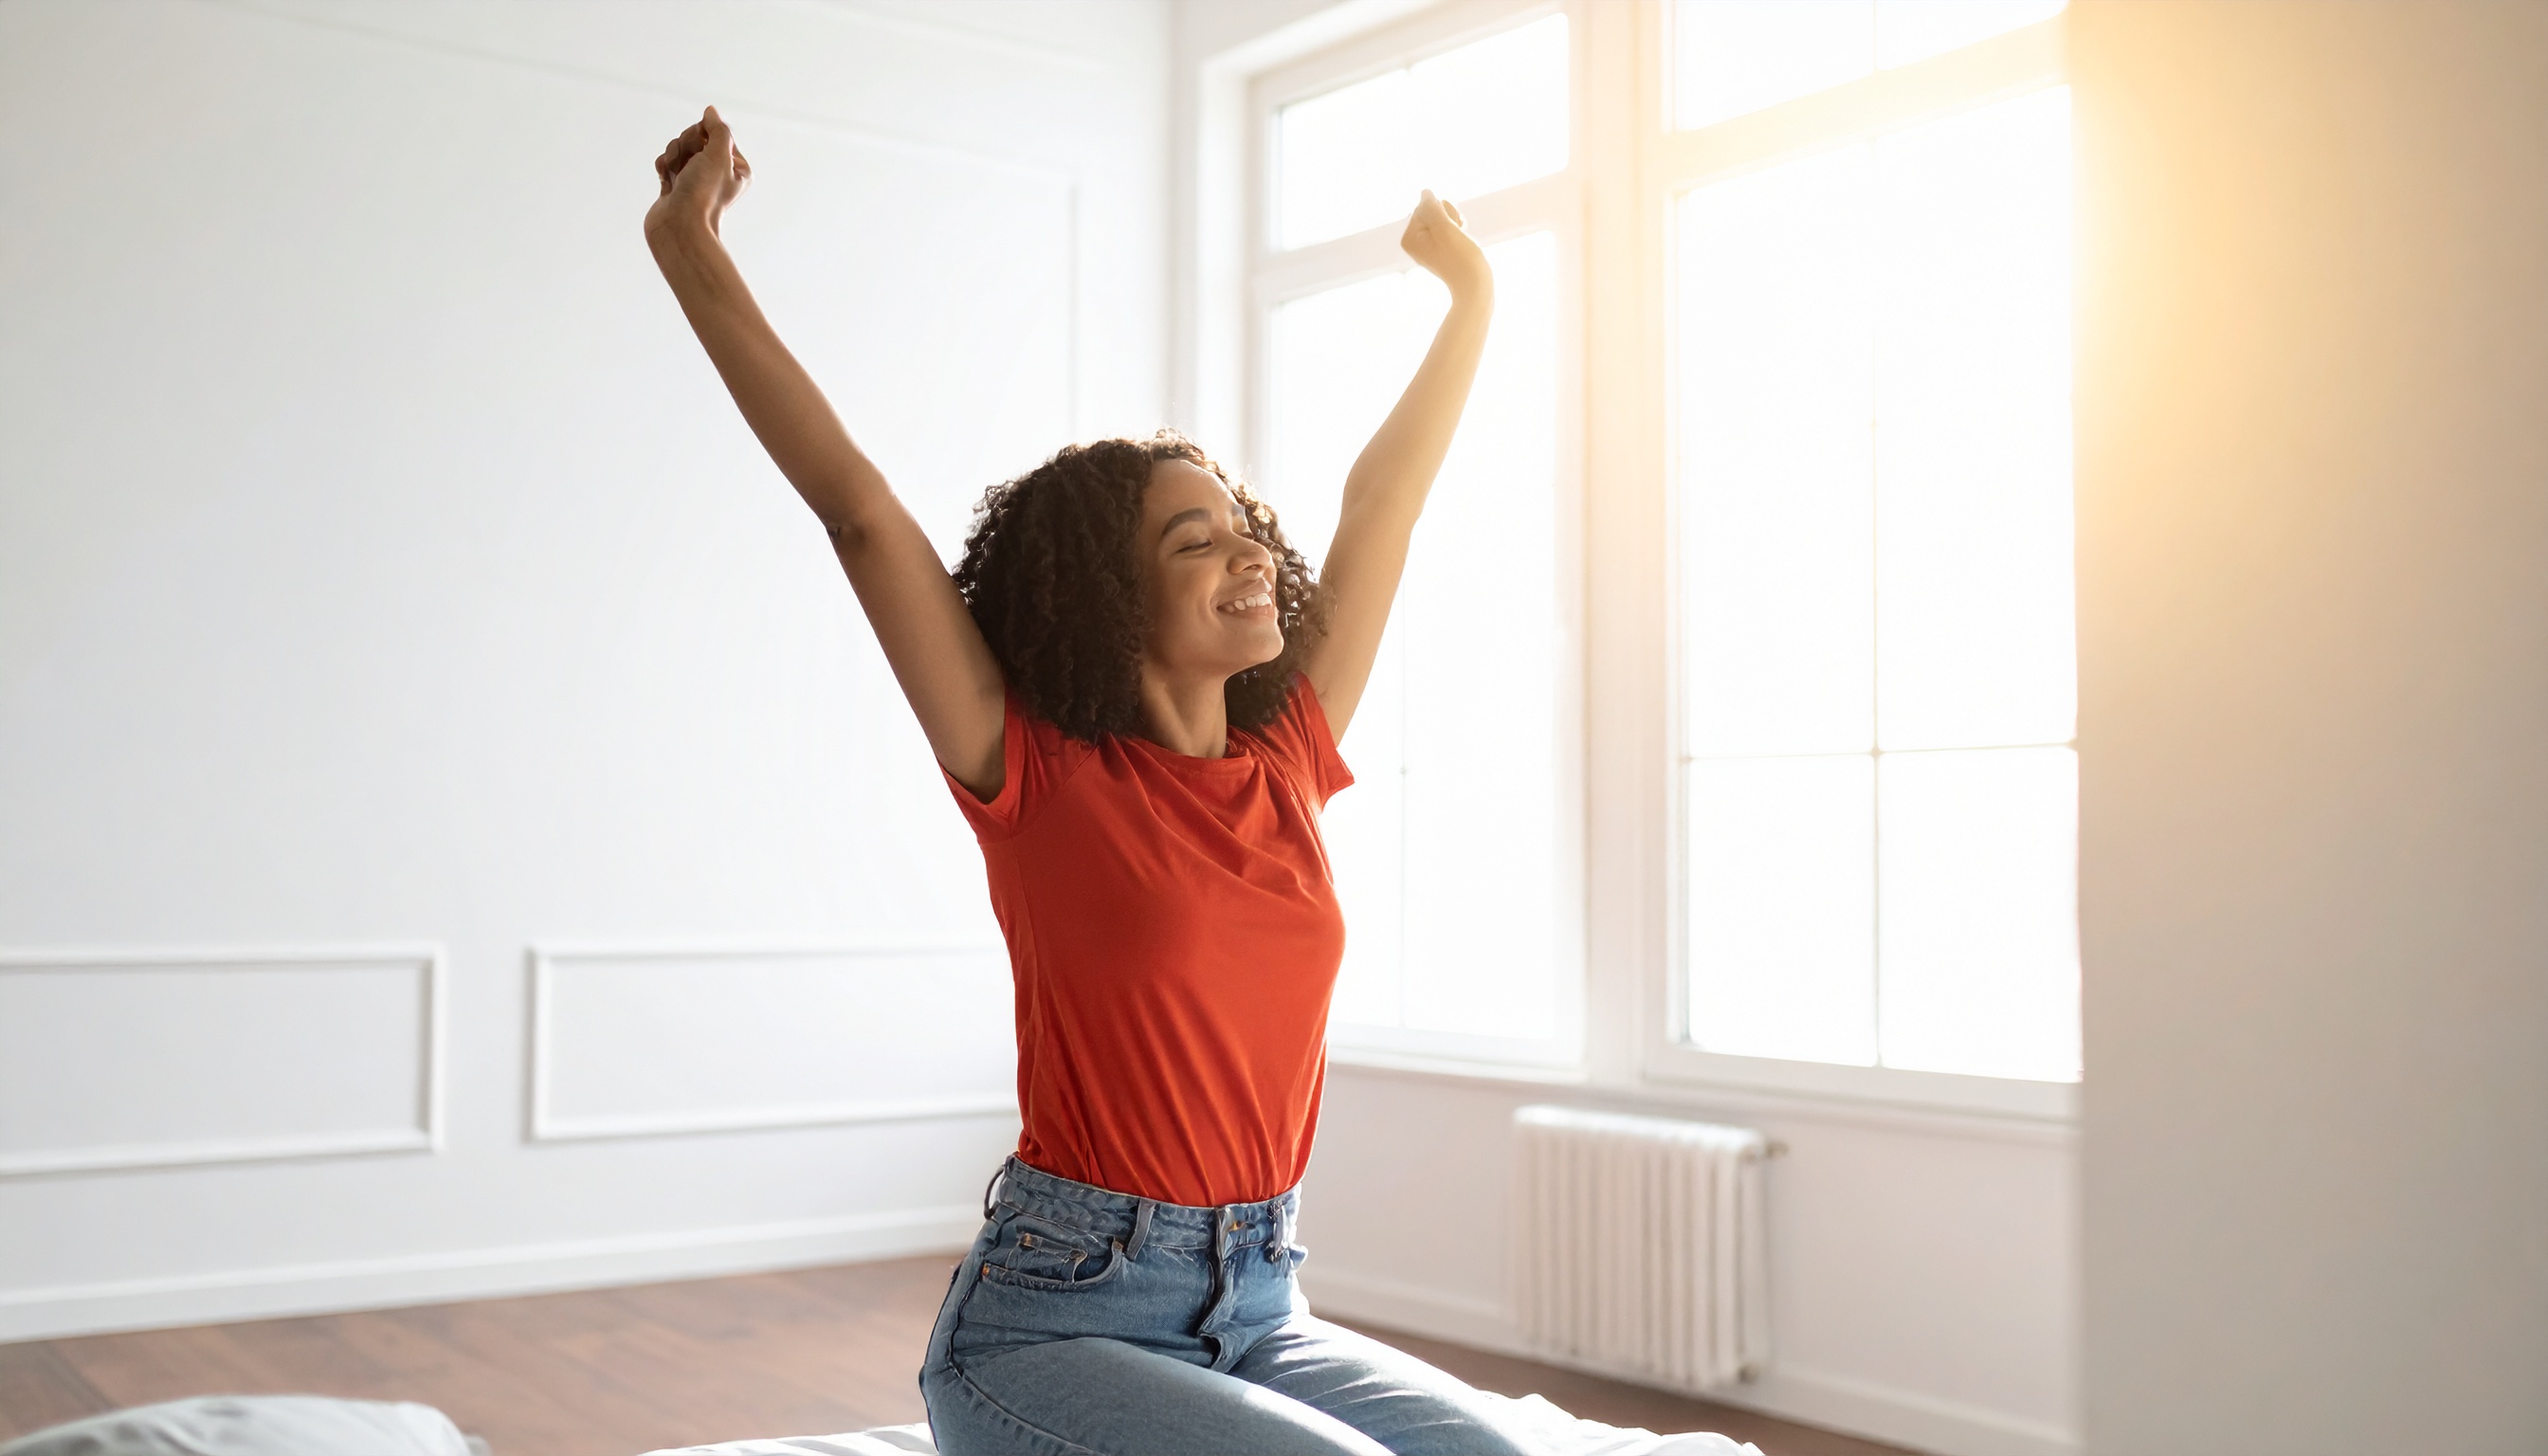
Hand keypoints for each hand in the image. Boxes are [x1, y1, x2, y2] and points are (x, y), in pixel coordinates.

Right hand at [646, 106, 751, 241]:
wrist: (679, 227)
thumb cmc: (703, 193)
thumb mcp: (718, 154)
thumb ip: (718, 129)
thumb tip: (711, 112)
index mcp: (737, 168)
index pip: (717, 132)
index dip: (704, 134)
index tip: (703, 149)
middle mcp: (718, 173)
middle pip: (696, 138)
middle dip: (687, 146)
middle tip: (690, 167)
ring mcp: (695, 180)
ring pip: (679, 148)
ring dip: (674, 157)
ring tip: (677, 177)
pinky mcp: (675, 186)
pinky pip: (666, 162)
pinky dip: (664, 167)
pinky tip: (667, 182)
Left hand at [1399, 190, 1490, 302]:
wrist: (1475, 285)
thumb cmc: (1460, 257)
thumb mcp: (1444, 227)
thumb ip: (1431, 206)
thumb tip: (1425, 192)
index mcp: (1409, 237)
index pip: (1425, 205)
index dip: (1443, 213)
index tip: (1450, 233)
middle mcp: (1414, 241)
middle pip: (1433, 210)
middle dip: (1449, 217)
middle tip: (1456, 237)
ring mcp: (1428, 244)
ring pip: (1443, 216)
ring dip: (1455, 222)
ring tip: (1460, 240)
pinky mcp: (1441, 246)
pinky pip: (1449, 225)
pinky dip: (1458, 228)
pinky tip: (1462, 240)